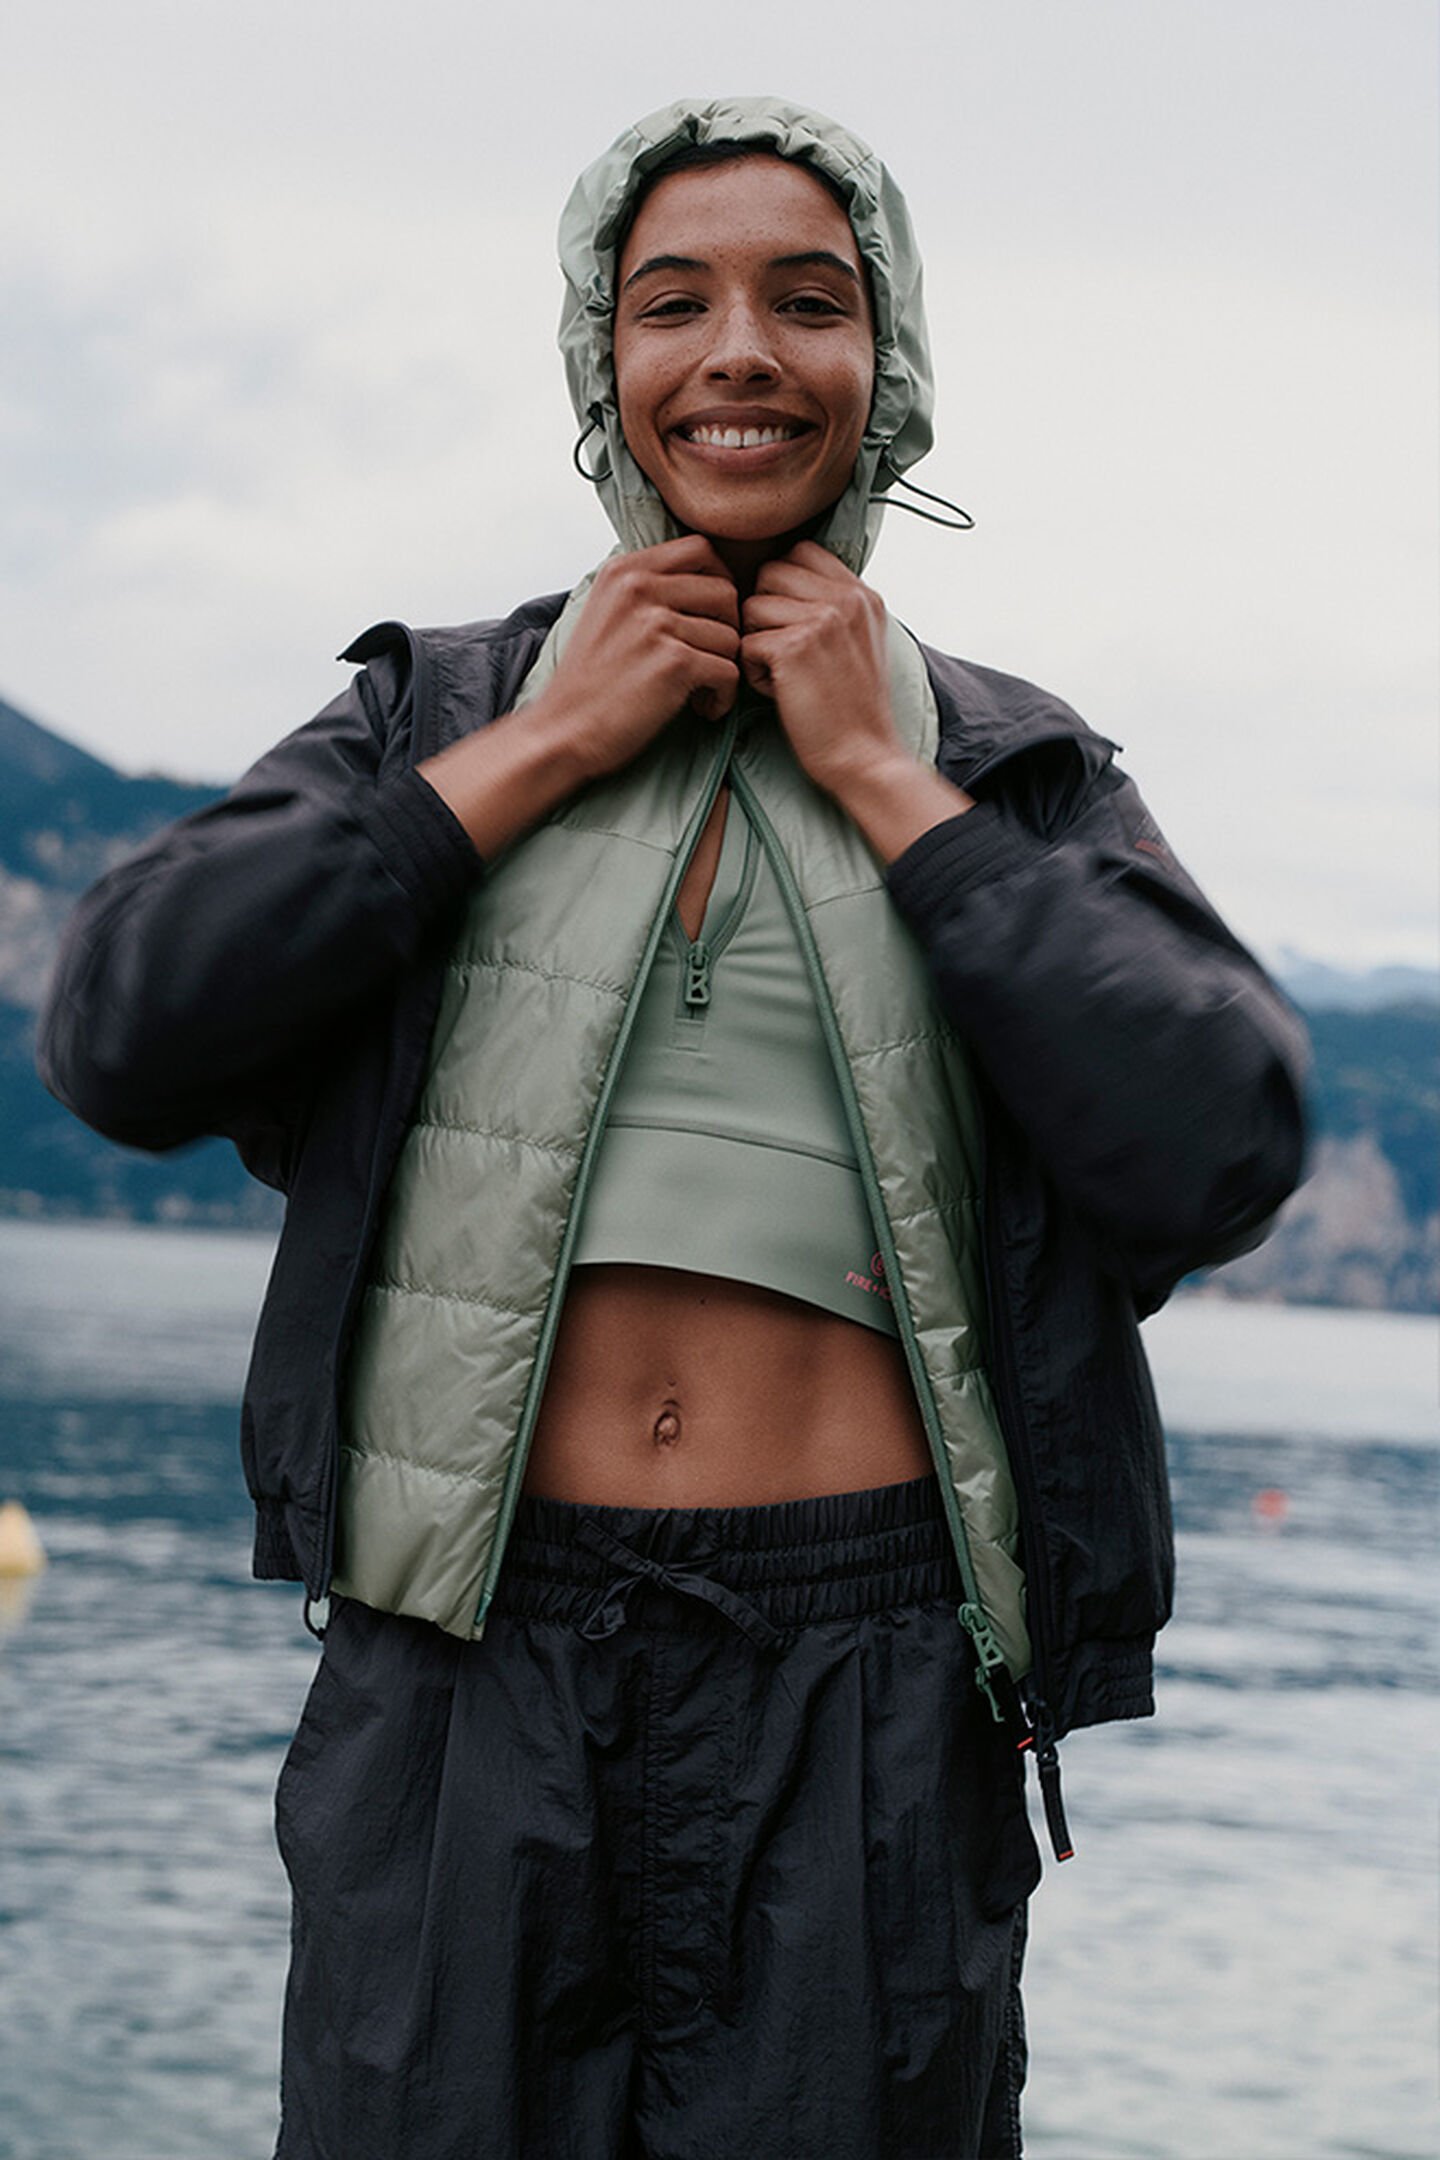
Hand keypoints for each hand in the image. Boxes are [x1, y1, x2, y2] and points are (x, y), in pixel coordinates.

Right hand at [417, 536, 739, 858]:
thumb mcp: (605, 612)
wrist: (562, 731)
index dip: (719, 580)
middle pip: (725, 590)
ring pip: (730, 635)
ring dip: (724, 667)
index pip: (701, 548)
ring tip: (699, 689)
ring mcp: (656, 624)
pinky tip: (703, 707)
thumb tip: (701, 577)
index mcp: (624, 571)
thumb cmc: (589, 683)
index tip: (710, 616)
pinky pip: (729, 671)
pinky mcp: (673, 663)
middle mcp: (639, 589)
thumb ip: (643, 588)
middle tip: (709, 658)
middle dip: (727, 629)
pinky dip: (724, 696)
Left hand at [740, 542, 906, 796]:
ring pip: (751, 606)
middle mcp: (846, 598)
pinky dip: (754, 672)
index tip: (789, 623)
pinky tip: (780, 692)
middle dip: (764, 612)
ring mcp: (822, 619)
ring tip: (784, 674)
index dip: (781, 586)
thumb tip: (783, 582)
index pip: (801, 552)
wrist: (864, 756)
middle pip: (769, 573)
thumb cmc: (853, 709)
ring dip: (756, 643)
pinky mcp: (795, 647)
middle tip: (784, 652)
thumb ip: (834, 606)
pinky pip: (745, 643)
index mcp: (861, 593)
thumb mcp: (860, 642)